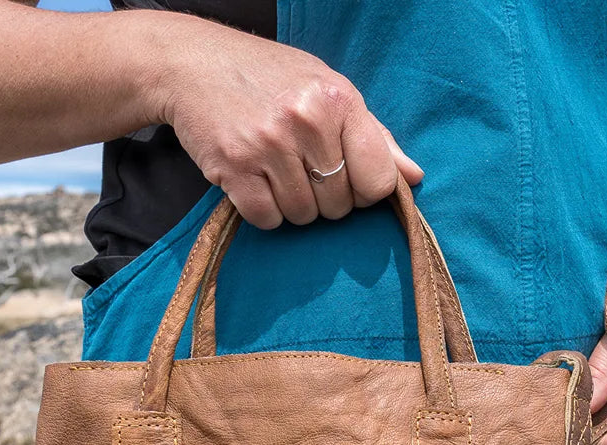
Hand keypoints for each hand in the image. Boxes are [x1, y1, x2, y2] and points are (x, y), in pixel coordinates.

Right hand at [147, 15, 423, 229]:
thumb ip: (374, 137)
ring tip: (275, 169)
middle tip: (299, 166)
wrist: (192, 63)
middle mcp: (306, 121)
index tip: (346, 177)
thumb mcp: (328, 91)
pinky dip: (263, 209)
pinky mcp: (233, 168)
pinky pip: (267, 219)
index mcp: (339, 100)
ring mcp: (268, 145)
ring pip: (303, 216)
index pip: (378, 182)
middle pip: (339, 205)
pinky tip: (254, 179)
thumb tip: (414, 177)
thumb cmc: (270, 78)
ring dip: (292, 204)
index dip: (364, 191)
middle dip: (324, 197)